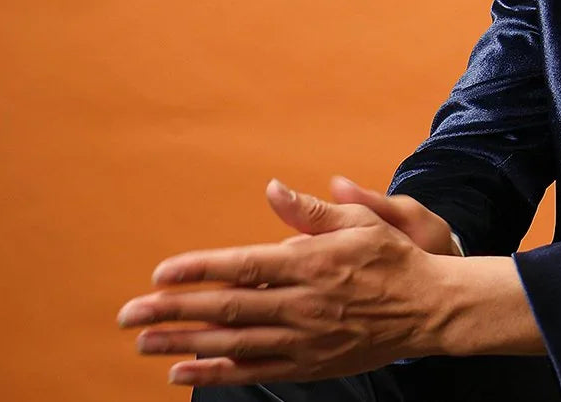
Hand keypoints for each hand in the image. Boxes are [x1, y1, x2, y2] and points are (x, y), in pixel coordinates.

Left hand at [118, 179, 456, 386]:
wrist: (431, 309)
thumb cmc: (394, 259)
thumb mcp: (362, 223)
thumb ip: (312, 211)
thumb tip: (272, 188)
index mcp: (313, 263)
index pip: (244, 265)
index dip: (198, 270)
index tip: (161, 273)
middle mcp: (304, 303)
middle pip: (228, 307)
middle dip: (173, 310)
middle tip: (129, 314)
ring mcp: (306, 338)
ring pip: (234, 343)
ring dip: (183, 343)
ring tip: (143, 342)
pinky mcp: (310, 363)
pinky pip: (255, 371)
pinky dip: (216, 373)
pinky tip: (182, 371)